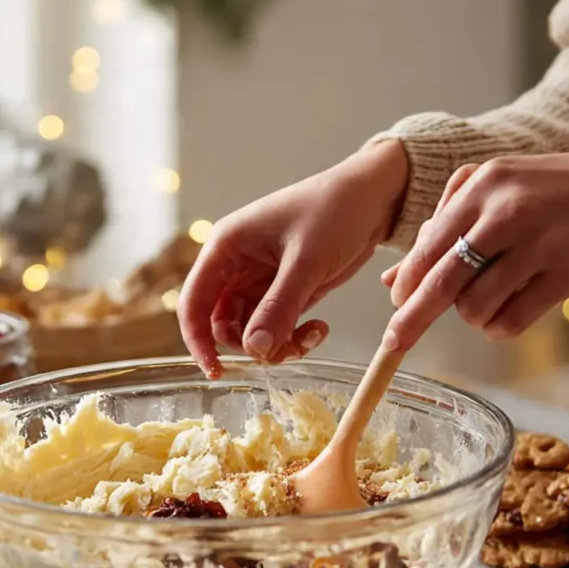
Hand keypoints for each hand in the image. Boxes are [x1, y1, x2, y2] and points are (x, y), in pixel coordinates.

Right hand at [178, 139, 407, 376]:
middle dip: (249, 344)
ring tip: (309, 338)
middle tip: (281, 350)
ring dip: (275, 344)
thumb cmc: (334, 210)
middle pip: (221, 323)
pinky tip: (319, 329)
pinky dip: (292, 337)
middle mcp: (236, 265)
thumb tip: (255, 349)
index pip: (193, 302)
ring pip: (250, 330)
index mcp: (226, 247)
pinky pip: (275, 326)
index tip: (215, 370)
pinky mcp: (285, 290)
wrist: (374, 197)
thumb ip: (278, 308)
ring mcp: (260, 280)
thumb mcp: (306, 262)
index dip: (197, 340)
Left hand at [380, 148, 568, 350]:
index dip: (407, 282)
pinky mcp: (564, 275)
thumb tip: (395, 279)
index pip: (428, 246)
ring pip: (474, 306)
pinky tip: (507, 314)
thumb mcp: (497, 190)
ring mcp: (537, 245)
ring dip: (472, 317)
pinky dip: (499, 328)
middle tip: (395, 341)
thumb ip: (445, 227)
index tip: (396, 303)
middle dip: (413, 317)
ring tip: (488, 302)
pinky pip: (511, 321)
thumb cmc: (554, 192)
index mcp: (482, 186)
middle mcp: (505, 213)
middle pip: (442, 281)